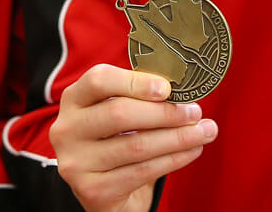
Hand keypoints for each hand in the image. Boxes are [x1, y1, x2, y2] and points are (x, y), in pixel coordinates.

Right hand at [50, 63, 217, 211]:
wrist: (105, 190)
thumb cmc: (117, 140)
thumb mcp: (118, 113)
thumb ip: (139, 97)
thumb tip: (182, 90)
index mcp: (73, 99)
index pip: (99, 80)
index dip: (135, 81)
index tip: (167, 88)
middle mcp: (66, 130)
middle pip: (119, 113)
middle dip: (164, 113)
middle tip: (195, 112)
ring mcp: (76, 162)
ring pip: (136, 145)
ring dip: (177, 138)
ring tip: (205, 131)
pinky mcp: (92, 190)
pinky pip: (142, 172)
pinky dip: (173, 160)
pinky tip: (191, 151)